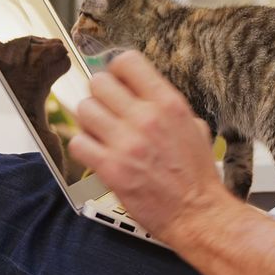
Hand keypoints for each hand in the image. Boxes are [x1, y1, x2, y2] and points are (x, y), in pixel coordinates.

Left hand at [68, 51, 233, 240]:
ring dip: (90, 119)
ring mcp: (126, 143)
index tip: (118, 80)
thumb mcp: (194, 126)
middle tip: (108, 107)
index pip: (128, 62)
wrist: (196, 211)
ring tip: (101, 131)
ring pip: (84, 110)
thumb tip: (144, 93)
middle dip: (101, 94)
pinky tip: (97, 151)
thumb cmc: (196, 174)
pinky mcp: (110, 168)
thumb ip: (166, 107)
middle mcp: (146, 118)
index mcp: (169, 104)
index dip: (117, 70)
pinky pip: (78, 142)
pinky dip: (83, 146)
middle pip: (99, 83)